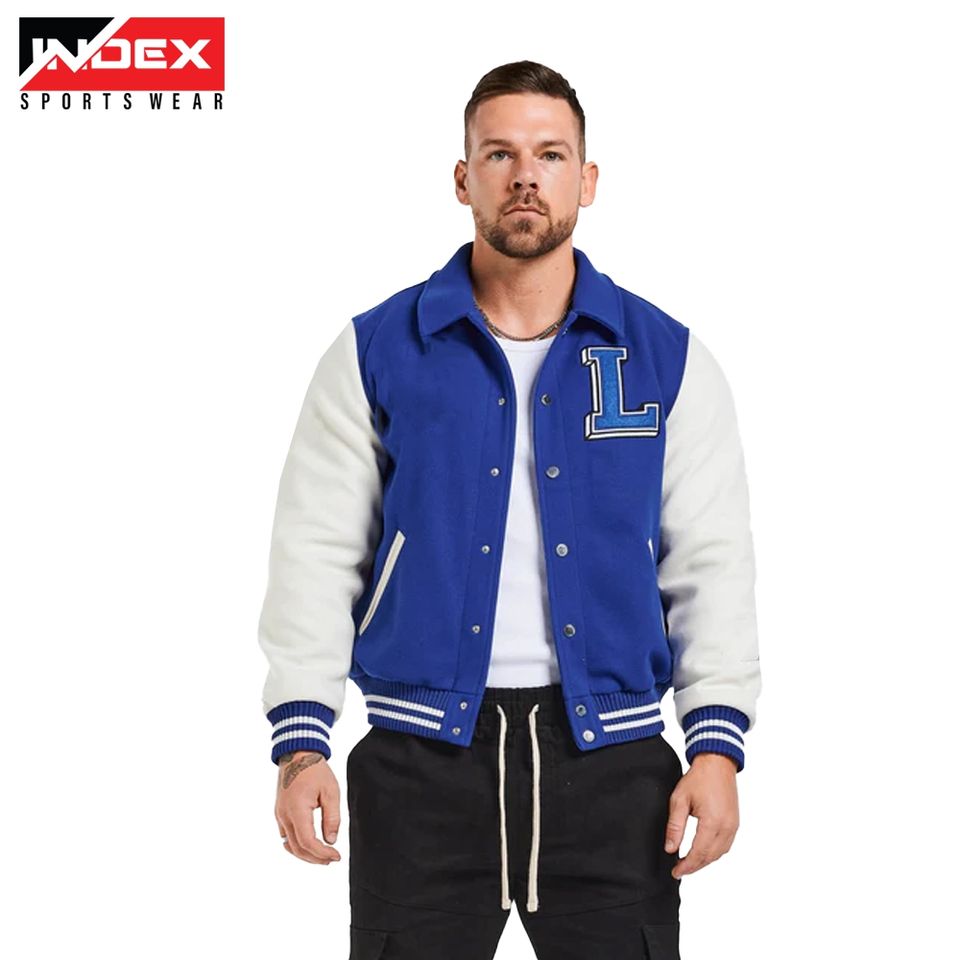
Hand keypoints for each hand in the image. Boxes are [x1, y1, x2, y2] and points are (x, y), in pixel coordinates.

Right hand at [275, 750, 342, 864]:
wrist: (297, 755)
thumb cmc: (315, 770)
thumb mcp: (331, 791)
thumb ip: (332, 817)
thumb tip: (331, 840)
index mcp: (297, 810)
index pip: (307, 842)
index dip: (322, 854)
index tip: (336, 856)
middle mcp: (284, 815)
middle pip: (297, 848)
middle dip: (315, 858)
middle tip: (332, 859)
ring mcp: (279, 815)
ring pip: (290, 845)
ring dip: (306, 854)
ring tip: (323, 855)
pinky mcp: (280, 813)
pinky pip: (286, 836)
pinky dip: (298, 845)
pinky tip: (310, 845)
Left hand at [663, 752, 738, 878]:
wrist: (717, 763)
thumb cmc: (698, 778)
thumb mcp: (679, 800)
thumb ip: (675, 826)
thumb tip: (670, 849)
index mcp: (712, 823)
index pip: (698, 854)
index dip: (686, 866)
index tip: (675, 872)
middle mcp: (726, 827)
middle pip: (710, 857)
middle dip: (694, 867)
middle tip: (679, 870)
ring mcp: (733, 826)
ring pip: (719, 854)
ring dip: (704, 861)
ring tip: (688, 863)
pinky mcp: (735, 823)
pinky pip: (726, 845)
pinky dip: (714, 853)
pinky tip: (703, 852)